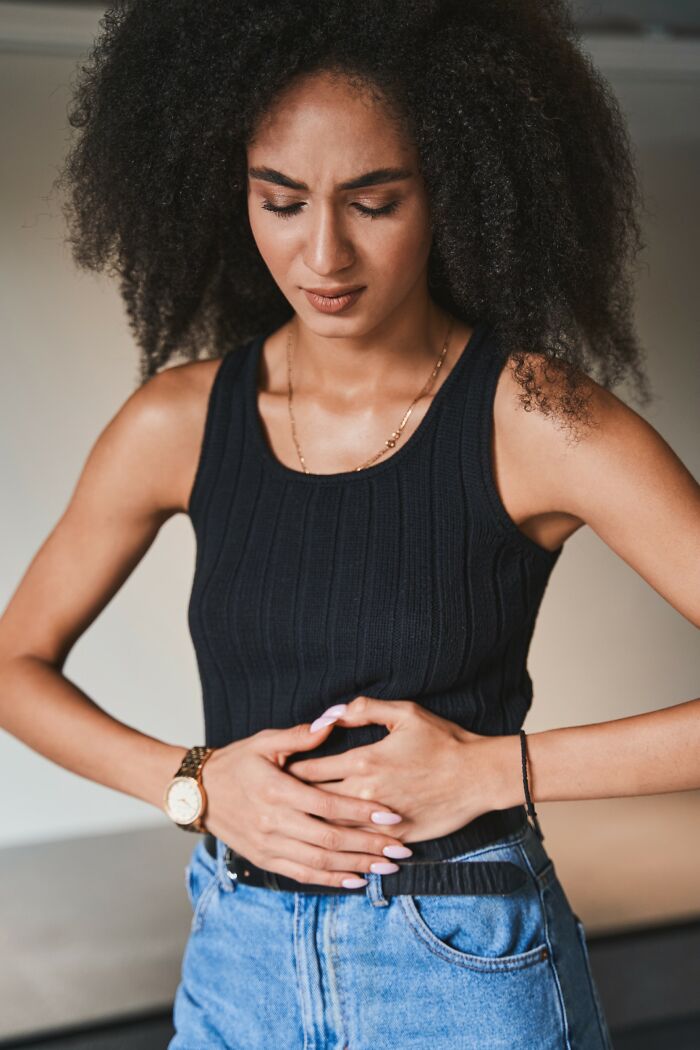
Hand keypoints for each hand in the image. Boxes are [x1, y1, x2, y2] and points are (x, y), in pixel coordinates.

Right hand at [199, 719, 411, 887]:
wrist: (198, 792)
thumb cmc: (235, 762)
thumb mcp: (264, 741)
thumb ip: (300, 736)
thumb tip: (331, 723)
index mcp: (277, 790)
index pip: (328, 805)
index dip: (362, 812)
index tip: (392, 815)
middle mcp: (274, 822)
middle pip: (330, 838)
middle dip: (369, 845)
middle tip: (400, 848)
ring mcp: (269, 845)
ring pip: (320, 861)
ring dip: (357, 866)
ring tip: (387, 867)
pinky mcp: (265, 859)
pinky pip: (303, 874)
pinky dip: (331, 880)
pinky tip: (356, 881)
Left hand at [285, 696, 496, 842]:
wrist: (479, 776)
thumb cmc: (443, 740)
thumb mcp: (404, 713)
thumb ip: (361, 709)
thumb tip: (329, 714)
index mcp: (363, 761)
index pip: (310, 770)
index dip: (289, 771)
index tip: (274, 772)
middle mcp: (366, 794)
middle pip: (314, 802)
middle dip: (292, 802)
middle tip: (270, 802)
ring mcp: (381, 820)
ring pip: (333, 829)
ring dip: (311, 827)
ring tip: (290, 826)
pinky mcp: (397, 838)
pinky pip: (360, 847)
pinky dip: (341, 847)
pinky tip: (325, 848)